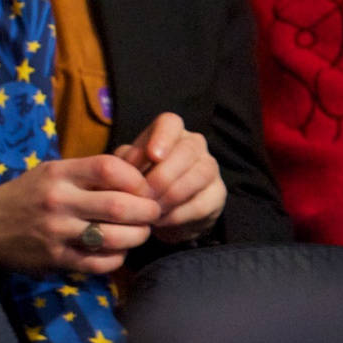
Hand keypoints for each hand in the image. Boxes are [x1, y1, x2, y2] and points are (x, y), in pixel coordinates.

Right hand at [0, 154, 161, 273]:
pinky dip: (117, 258)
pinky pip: (99, 262)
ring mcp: (57, 232)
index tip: (143, 187)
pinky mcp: (56, 260)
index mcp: (59, 173)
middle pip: (117, 205)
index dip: (135, 178)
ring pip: (112, 237)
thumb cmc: (24, 195)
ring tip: (141, 233)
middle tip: (154, 213)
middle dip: (146, 211)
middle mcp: (59, 200)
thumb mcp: (49, 173)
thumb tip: (133, 176)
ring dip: (136, 236)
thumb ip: (85, 174)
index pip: (108, 167)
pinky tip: (119, 251)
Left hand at [114, 112, 225, 242]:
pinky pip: (204, 202)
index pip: (170, 122)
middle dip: (163, 175)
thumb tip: (127, 166)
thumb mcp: (126, 169)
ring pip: (200, 174)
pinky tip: (163, 219)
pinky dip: (180, 214)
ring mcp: (209, 166)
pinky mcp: (218, 193)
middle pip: (187, 150)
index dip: (163, 137)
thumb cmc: (140, 180)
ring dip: (173, 195)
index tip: (153, 156)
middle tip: (145, 195)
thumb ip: (124, 163)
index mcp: (169, 131)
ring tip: (152, 210)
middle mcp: (193, 143)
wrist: (159, 211)